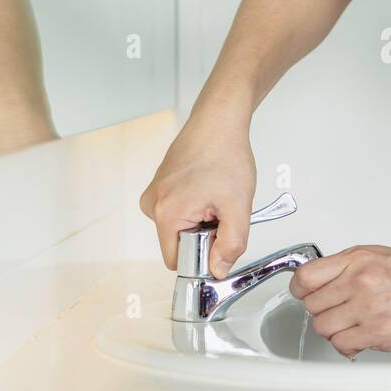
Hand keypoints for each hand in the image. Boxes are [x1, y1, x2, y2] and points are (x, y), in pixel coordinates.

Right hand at [139, 113, 255, 276]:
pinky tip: (209, 188)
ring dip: (202, 220)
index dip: (202, 256)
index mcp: (165, 213)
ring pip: (181, 227)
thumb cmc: (225, 153)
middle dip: (204, 235)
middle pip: (179, 243)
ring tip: (216, 195)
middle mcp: (152, 204)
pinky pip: (179, 211)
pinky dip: (197, 206)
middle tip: (221, 210)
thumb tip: (218, 270)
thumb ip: (231, 244)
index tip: (219, 238)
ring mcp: (155, 193)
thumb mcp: (238, 206)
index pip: (177, 260)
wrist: (218, 120)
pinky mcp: (161, 185)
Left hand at [288, 245, 390, 357]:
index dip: (300, 289)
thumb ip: (350, 267)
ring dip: (334, 330)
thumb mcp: (381, 256)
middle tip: (337, 313)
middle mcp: (358, 281)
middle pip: (312, 305)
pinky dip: (346, 346)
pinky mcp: (375, 332)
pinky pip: (341, 344)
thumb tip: (325, 281)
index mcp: (357, 260)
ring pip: (323, 327)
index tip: (305, 295)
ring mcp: (365, 308)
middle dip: (322, 311)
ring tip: (350, 327)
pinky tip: (357, 340)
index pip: (306, 276)